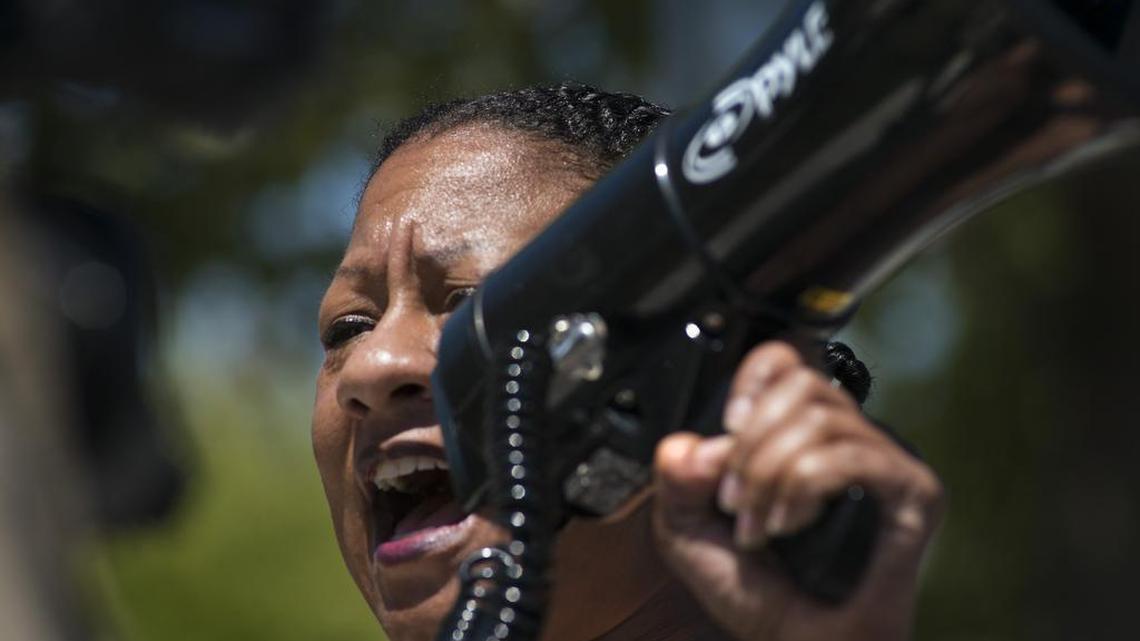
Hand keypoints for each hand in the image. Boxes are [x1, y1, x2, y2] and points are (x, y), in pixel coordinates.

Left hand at [652, 342, 942, 640]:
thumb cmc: (758, 594)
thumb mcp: (688, 531)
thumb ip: (675, 480)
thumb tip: (692, 444)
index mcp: (802, 435)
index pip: (788, 362)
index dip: (750, 383)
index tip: (727, 429)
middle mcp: (848, 438)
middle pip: (800, 384)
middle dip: (751, 445)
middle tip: (734, 502)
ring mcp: (885, 461)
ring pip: (821, 418)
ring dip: (770, 475)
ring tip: (759, 527)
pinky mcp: (915, 491)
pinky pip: (853, 455)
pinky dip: (805, 487)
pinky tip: (789, 525)